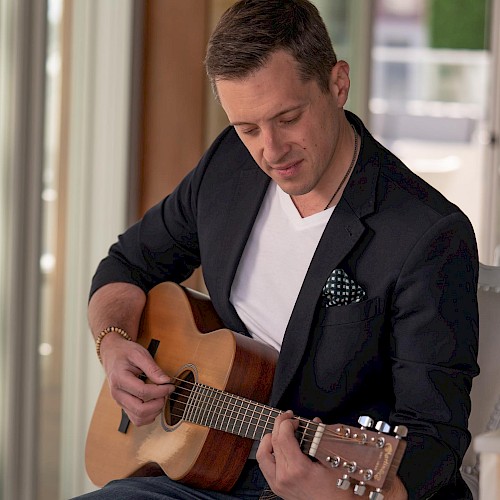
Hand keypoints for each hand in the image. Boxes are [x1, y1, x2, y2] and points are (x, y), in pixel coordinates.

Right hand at [100, 332, 173, 425]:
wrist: (112, 354)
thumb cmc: (125, 352)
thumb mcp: (140, 354)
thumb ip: (153, 368)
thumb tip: (166, 381)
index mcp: (120, 379)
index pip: (143, 392)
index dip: (160, 391)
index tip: (170, 385)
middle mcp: (117, 394)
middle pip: (140, 410)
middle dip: (158, 404)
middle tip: (166, 393)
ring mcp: (119, 401)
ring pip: (138, 419)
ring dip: (154, 412)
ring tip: (161, 398)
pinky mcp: (124, 405)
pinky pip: (136, 419)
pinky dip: (148, 415)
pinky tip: (154, 403)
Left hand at [256, 411, 407, 499]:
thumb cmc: (336, 491)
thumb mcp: (332, 461)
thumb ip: (321, 439)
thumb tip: (315, 422)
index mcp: (297, 469)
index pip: (282, 437)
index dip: (287, 423)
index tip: (295, 419)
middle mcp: (284, 476)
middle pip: (272, 441)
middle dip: (280, 424)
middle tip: (289, 418)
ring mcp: (277, 483)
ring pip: (262, 453)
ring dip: (269, 438)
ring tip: (280, 432)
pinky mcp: (276, 487)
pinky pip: (264, 465)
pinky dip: (268, 452)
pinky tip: (278, 447)